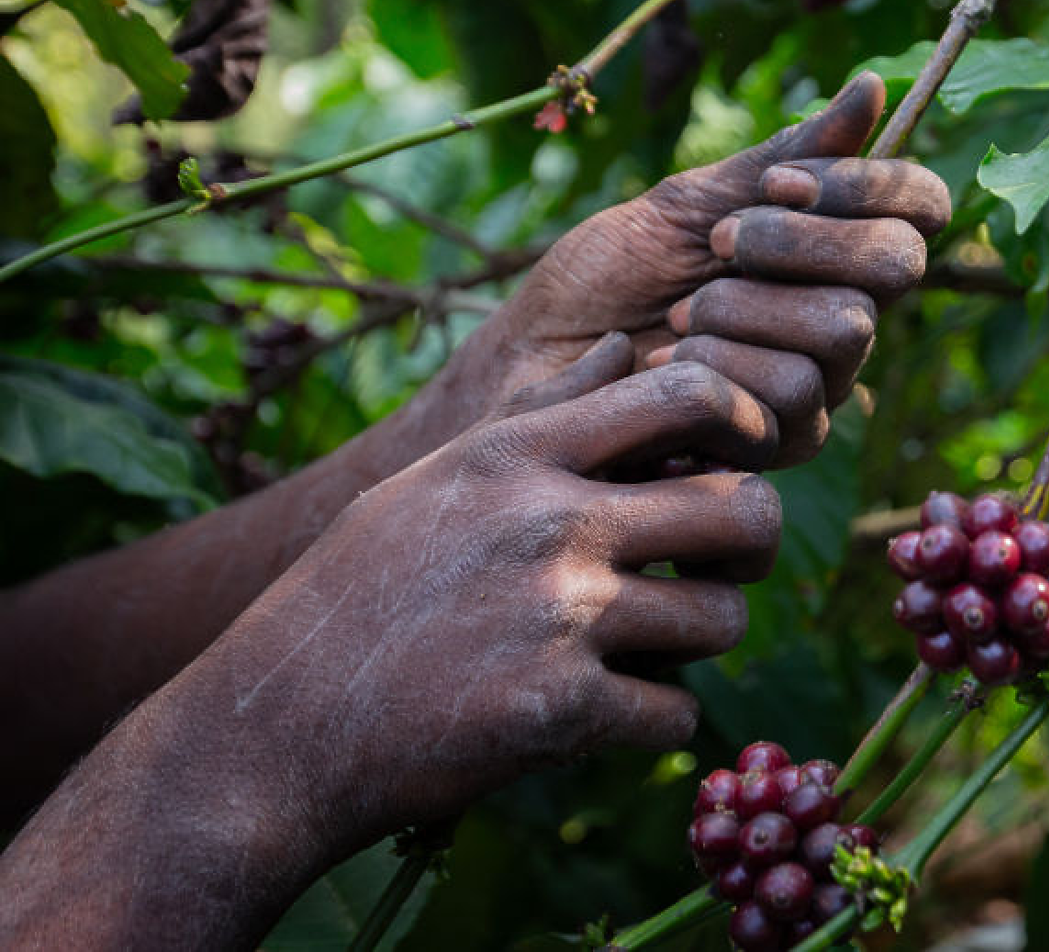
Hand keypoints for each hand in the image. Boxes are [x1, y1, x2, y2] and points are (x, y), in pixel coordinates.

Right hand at [181, 345, 781, 845]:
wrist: (270, 731)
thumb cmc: (358, 592)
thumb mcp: (441, 478)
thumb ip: (549, 409)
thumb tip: (628, 345)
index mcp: (517, 453)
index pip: (690, 393)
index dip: (747, 421)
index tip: (745, 456)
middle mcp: (547, 521)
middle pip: (744, 510)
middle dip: (751, 545)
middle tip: (720, 567)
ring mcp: (557, 616)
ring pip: (724, 619)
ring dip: (700, 641)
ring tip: (651, 646)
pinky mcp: (558, 712)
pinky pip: (677, 715)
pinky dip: (654, 723)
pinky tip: (604, 714)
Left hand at [473, 72, 949, 463]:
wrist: (531, 364)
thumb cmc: (603, 279)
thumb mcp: (688, 201)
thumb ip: (783, 157)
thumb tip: (872, 88)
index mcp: (832, 249)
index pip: (920, 209)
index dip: (869, 187)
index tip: (779, 184)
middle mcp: (843, 315)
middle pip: (893, 267)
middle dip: (796, 243)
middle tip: (717, 245)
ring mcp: (822, 384)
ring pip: (842, 333)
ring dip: (740, 312)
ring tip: (677, 320)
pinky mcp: (784, 444)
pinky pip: (791, 394)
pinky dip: (715, 368)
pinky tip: (665, 368)